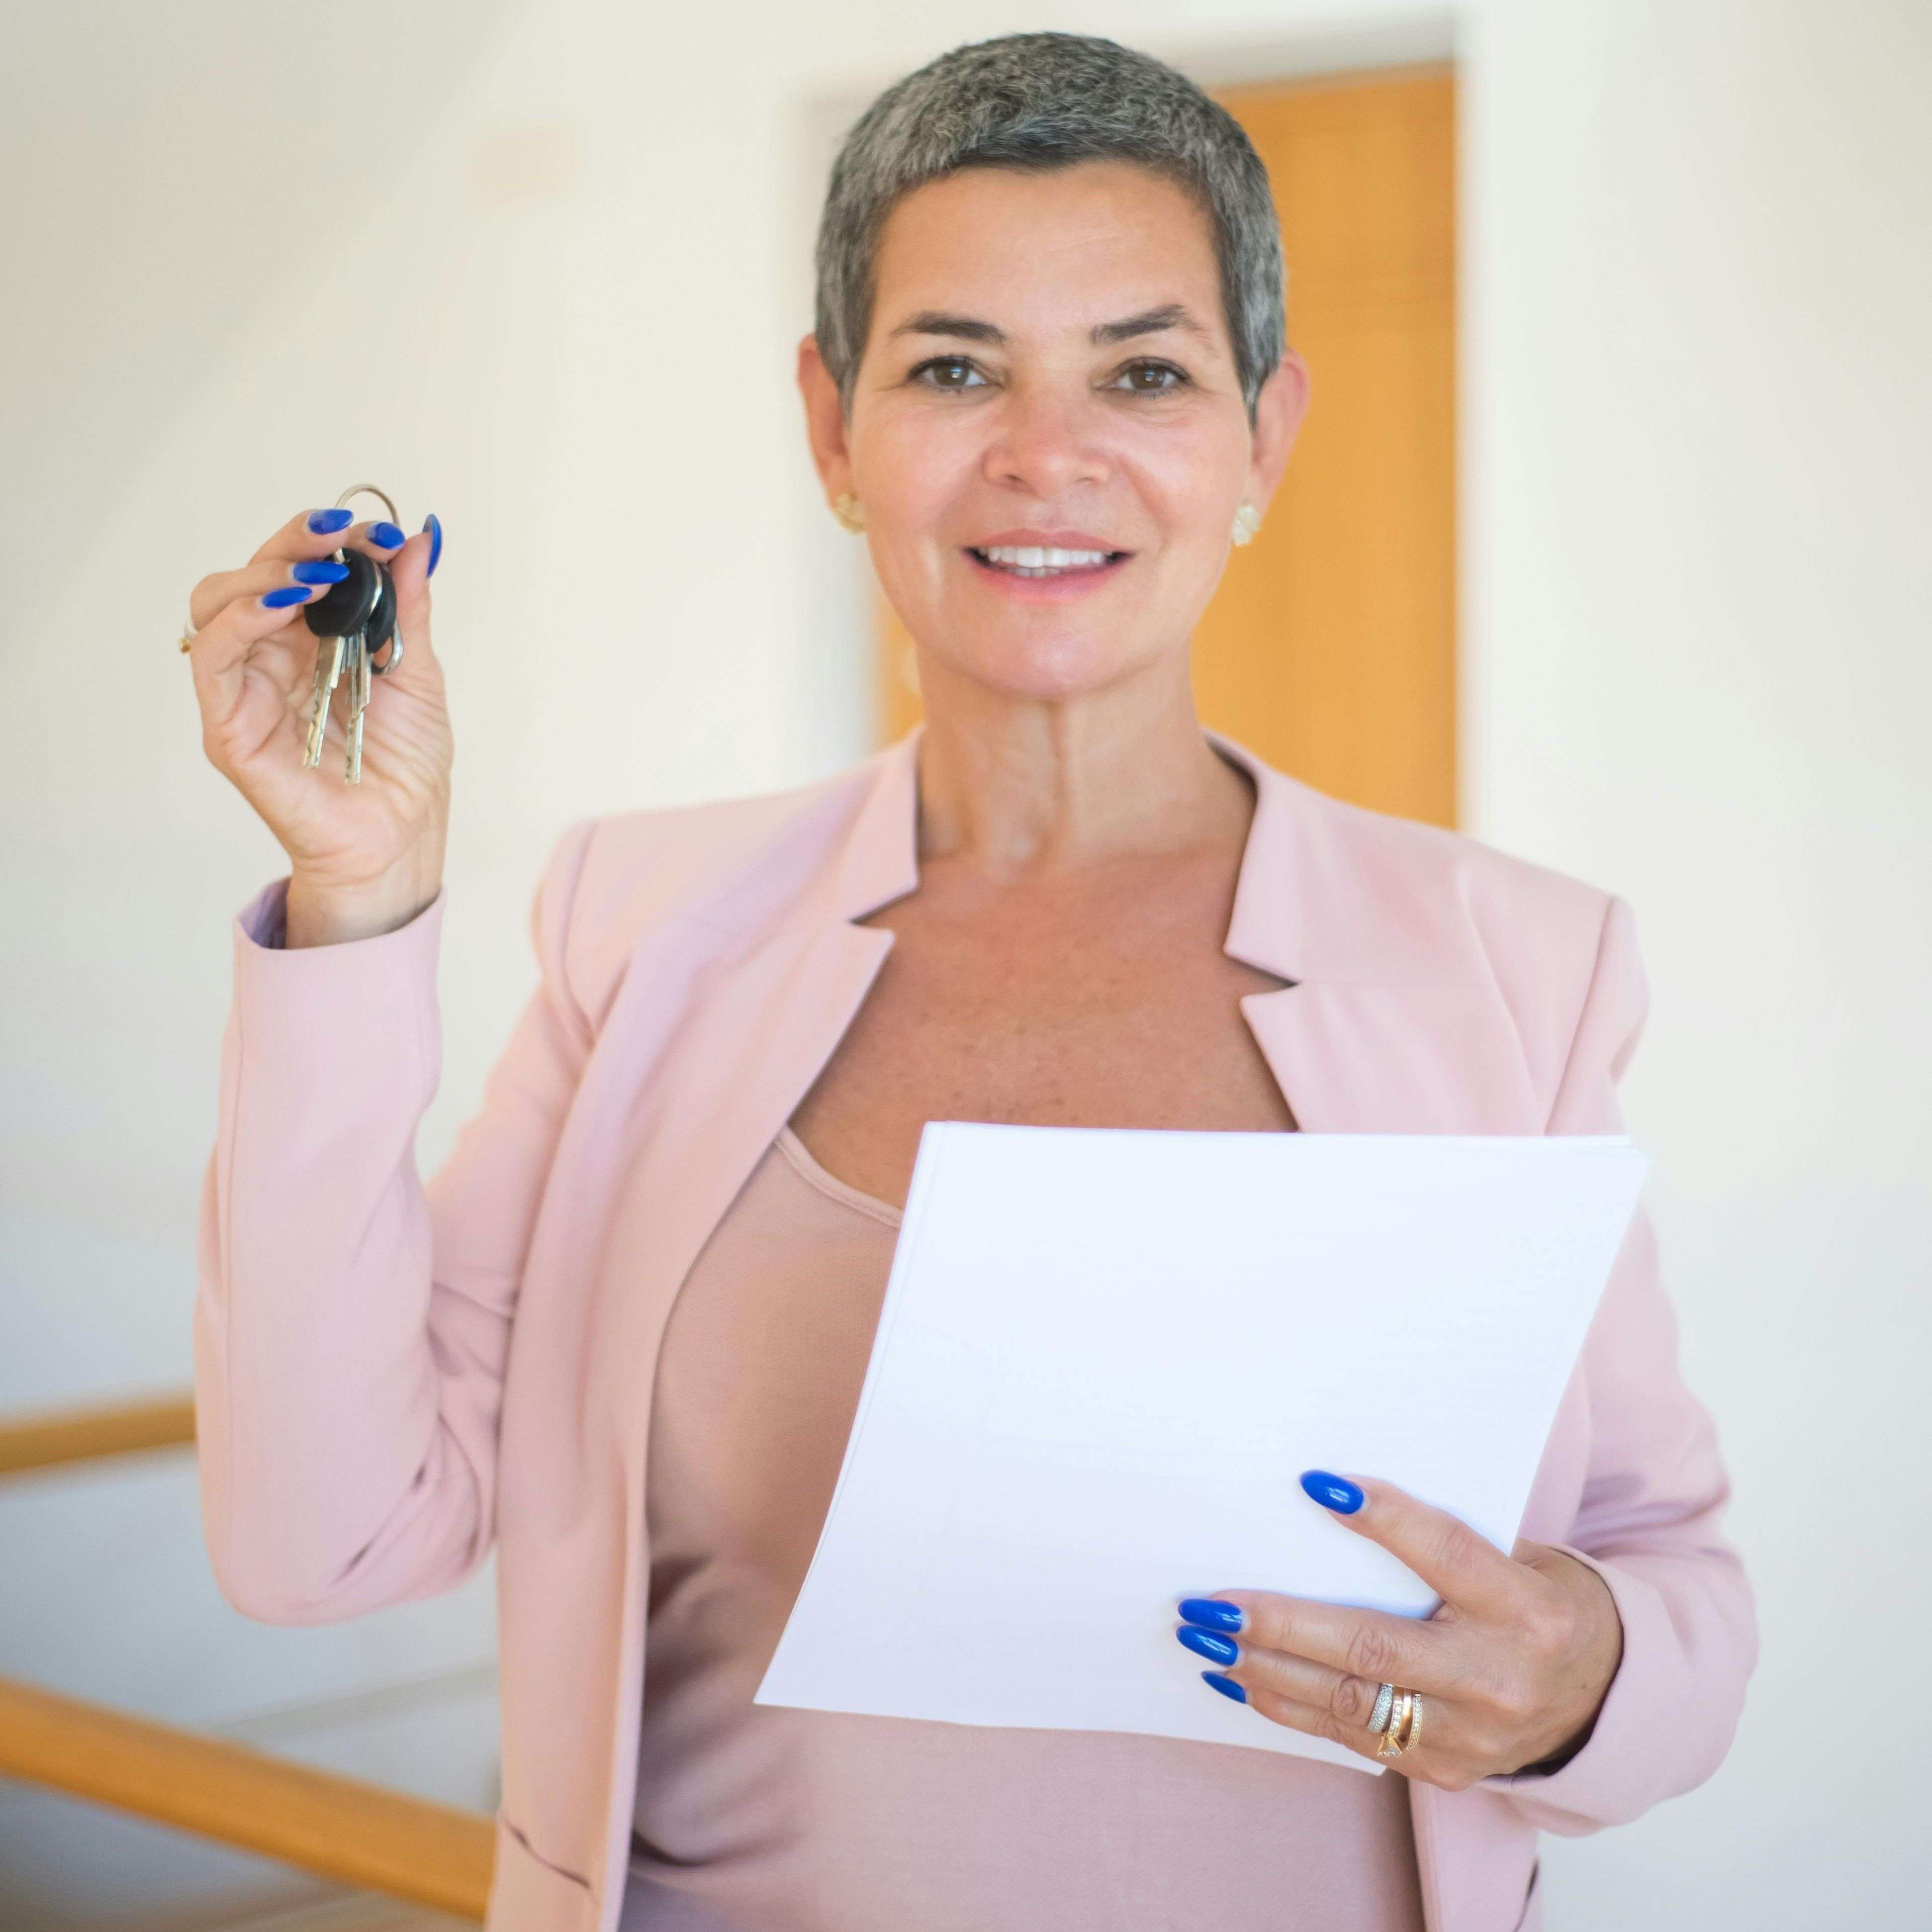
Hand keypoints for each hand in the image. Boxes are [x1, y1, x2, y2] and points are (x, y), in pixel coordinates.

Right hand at [186, 505, 451, 944]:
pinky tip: (283, 606)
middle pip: (253, 574)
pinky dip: (241, 620)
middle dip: (295, 544)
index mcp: (314, 638)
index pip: (301, 568)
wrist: (400, 837)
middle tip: (340, 535)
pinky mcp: (228, 723)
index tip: (379, 533)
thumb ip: (407, 608)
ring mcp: (245, 687)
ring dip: (265, 575)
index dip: (331, 541)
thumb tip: (418, 540)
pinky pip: (212, 658)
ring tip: (317, 576)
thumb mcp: (418, 673)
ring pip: (218, 603)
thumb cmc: (405, 765)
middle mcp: (271, 654)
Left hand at [1175, 1473, 1623, 1788]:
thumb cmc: (1537, 1601)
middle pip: (1373, 1649)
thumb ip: (1445, 1540)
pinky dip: (1288, 1706)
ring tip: (1203, 1639)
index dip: (1383, 1518)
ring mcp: (1470, 1735)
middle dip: (1281, 1626)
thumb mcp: (1518, 1557)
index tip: (1315, 1484)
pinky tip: (1237, 1679)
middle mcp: (1497, 1677)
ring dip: (1264, 1670)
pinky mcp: (1443, 1770)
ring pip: (1349, 1703)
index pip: (1445, 1554)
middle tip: (1210, 1604)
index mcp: (1523, 1607)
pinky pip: (1351, 1738)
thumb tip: (1332, 1498)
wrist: (1601, 1696)